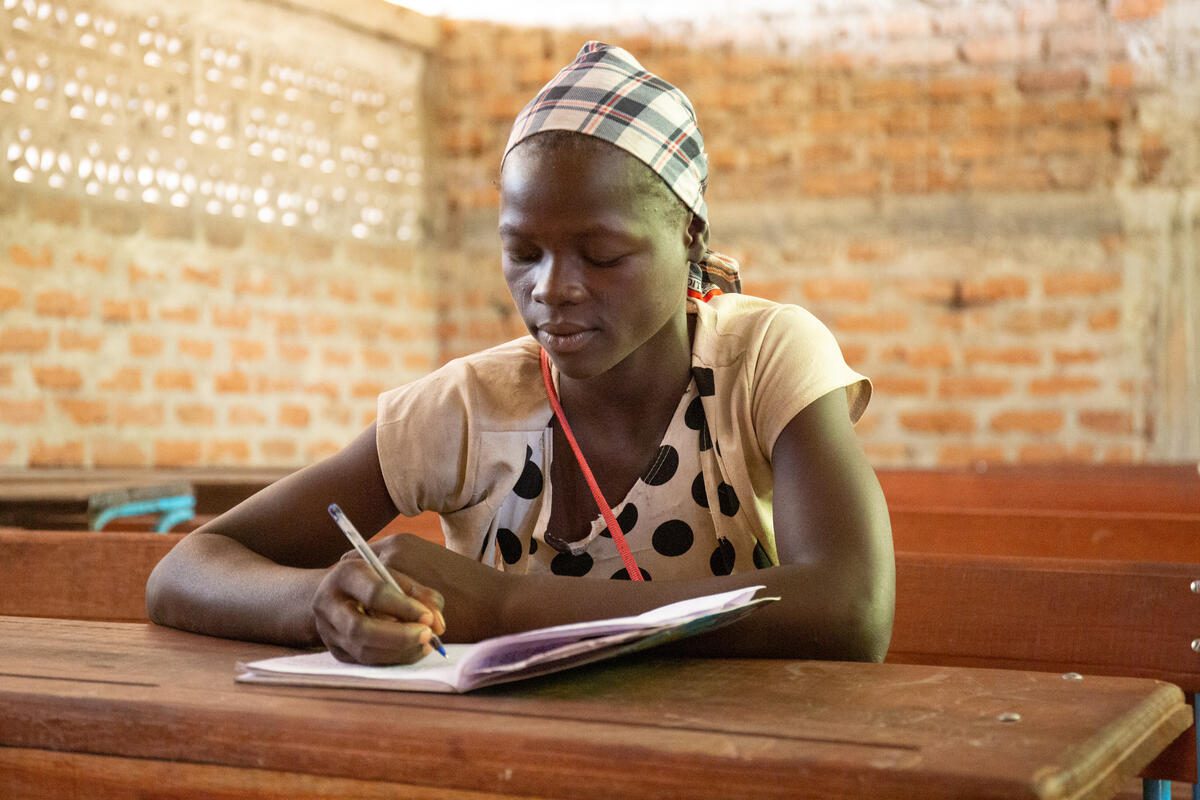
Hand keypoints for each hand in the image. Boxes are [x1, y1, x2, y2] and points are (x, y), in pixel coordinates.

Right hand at [311, 540, 446, 664]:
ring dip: (400, 651)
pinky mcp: (336, 650)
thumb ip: (418, 593)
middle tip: (428, 635)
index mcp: (345, 575)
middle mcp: (329, 604)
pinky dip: (394, 659)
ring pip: (363, 650)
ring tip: (426, 644)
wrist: (333, 590)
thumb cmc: (371, 578)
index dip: (404, 608)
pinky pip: (366, 662)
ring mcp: (328, 630)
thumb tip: (438, 623)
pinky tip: (413, 650)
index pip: (374, 594)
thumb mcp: (392, 573)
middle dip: (399, 636)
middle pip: (360, 628)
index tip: (429, 616)